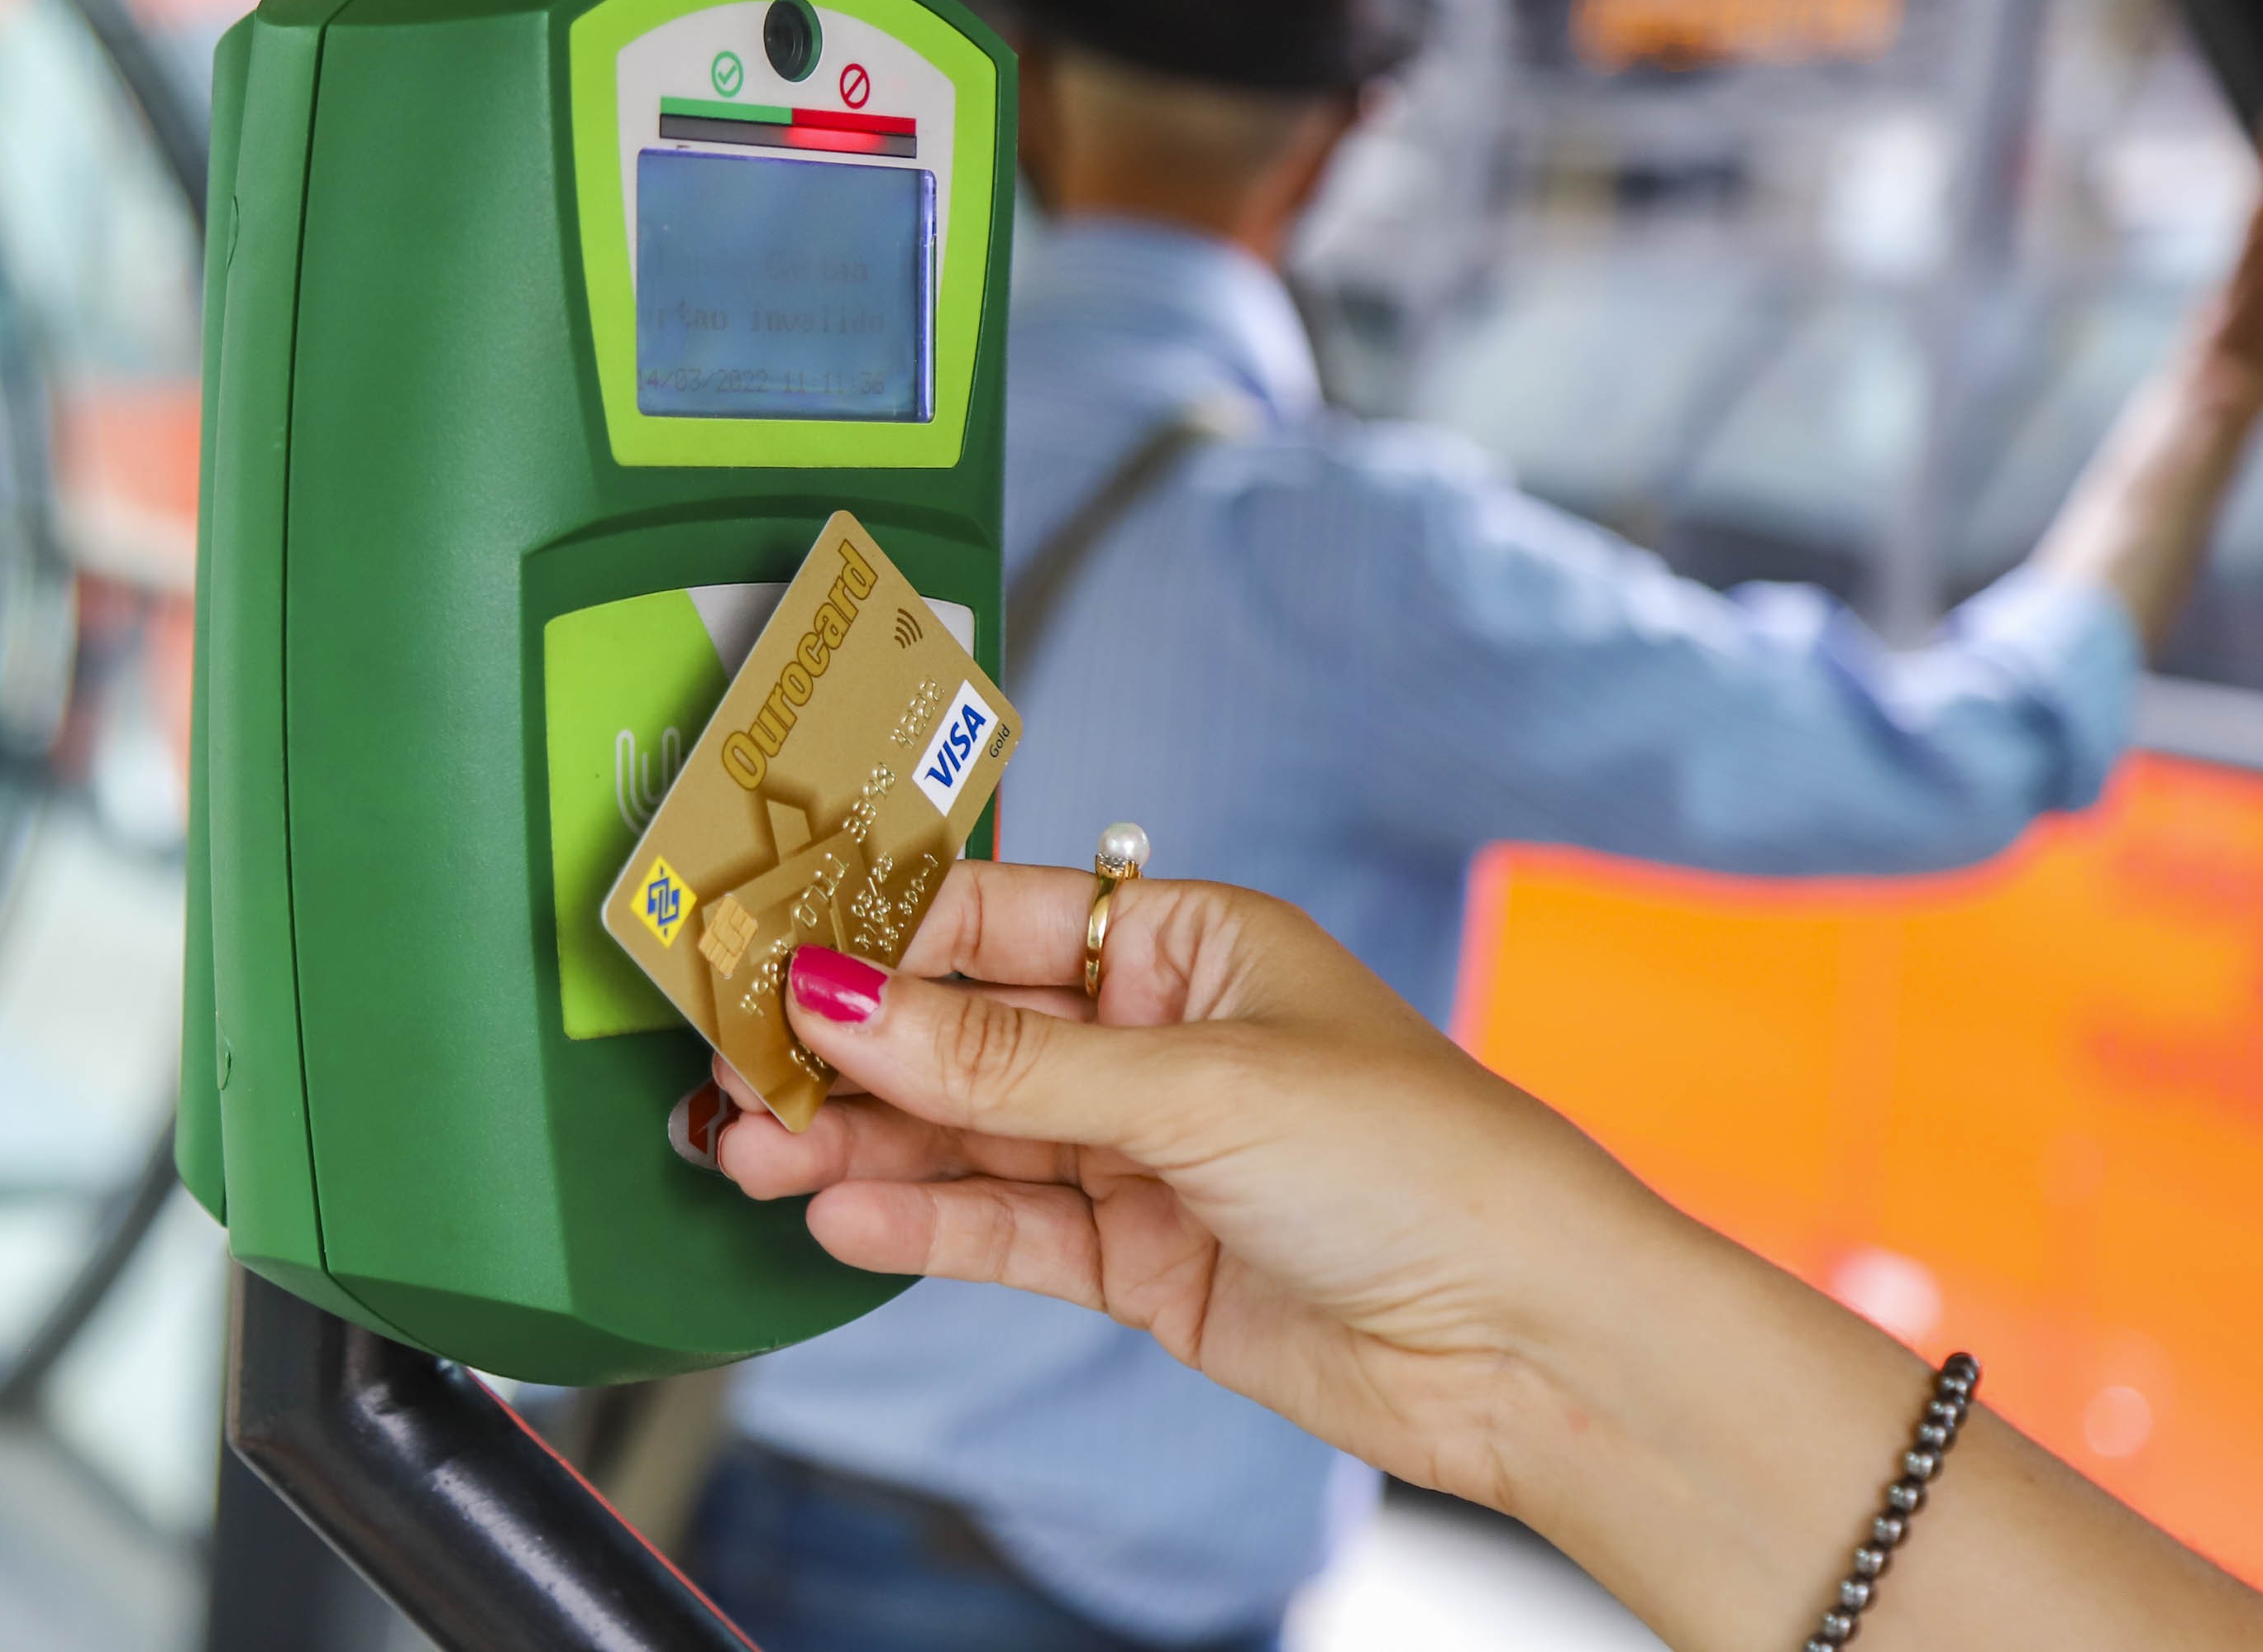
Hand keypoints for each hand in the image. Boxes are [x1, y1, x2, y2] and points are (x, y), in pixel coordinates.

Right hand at [695, 866, 2262, 1651]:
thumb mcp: (1196, 1088)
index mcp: (1186, 940)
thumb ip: (1002, 1057)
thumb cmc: (1427, 1165)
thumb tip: (839, 994)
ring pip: (965, 1131)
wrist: (1538, 1347)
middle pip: (960, 1029)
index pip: (991, 916)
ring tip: (748, 1151)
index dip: (874, 937)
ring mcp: (1142, 1151)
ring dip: (857, 1140)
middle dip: (844, 1052)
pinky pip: (1003, 1225)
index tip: (762, 956)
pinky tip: (839, 1211)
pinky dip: (920, 1218)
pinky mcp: (1139, 1259)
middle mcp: (1155, 1035)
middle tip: (724, 1070)